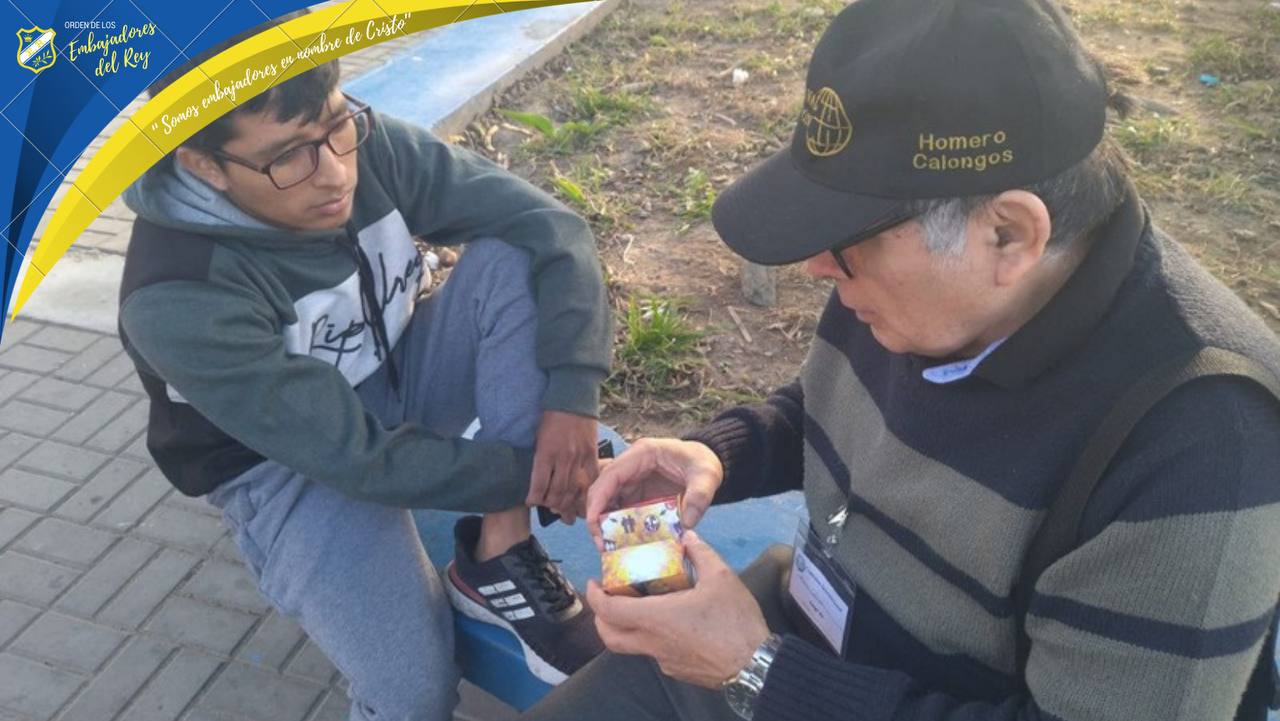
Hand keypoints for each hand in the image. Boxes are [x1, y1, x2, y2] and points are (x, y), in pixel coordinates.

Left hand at [528, 410, 598, 523]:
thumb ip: (538, 456)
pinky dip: (586, 489)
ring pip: (573, 488)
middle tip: (548, 508)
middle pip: (557, 491)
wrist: (572, 397)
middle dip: (551, 504)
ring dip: (567, 501)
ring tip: (563, 508)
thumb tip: (537, 477)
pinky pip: (591, 477)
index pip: (539, 485)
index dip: (534, 498)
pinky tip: (583, 496)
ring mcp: (579, 456)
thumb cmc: (550, 415)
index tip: (531, 502)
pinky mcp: (591, 453)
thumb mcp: (537, 435)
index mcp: (545, 452)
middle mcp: (562, 457)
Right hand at [586, 438, 723, 547]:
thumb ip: (700, 495)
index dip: (598, 499)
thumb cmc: (703, 461)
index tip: (594, 523)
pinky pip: (623, 511)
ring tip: (610, 547)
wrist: (707, 462)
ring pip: (609, 502)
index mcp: (642, 454)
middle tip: (602, 543)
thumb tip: (687, 522)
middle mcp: (632, 466)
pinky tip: (624, 542)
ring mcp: (633, 481)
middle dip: (597, 517)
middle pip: (603, 490)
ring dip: (606, 524)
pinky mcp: (638, 495)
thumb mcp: (707, 475)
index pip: (610, 475)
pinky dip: (621, 527)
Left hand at [587, 531, 769, 687]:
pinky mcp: (677, 671)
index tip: (593, 583)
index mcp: (656, 618)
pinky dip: (652, 636)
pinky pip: (654, 652)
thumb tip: (687, 535)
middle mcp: (652, 642)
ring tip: (639, 606)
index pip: (609, 611)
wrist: (756, 665)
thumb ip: (700, 553)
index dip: (594, 596)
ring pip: (631, 646)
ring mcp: (664, 660)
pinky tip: (672, 623)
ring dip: (626, 627)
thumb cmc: (735, 621)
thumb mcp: (722, 577)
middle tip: (607, 598)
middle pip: (609, 637)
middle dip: (600, 618)